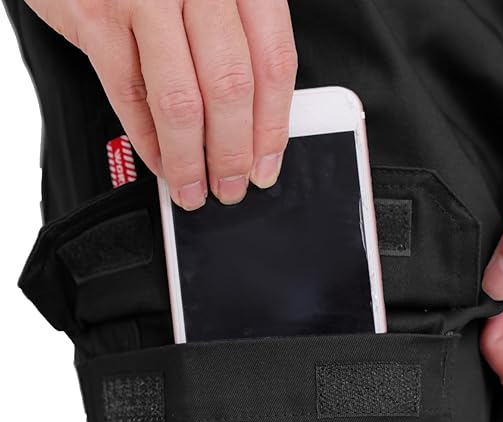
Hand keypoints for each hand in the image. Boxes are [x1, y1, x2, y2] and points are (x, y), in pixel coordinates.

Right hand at [26, 0, 297, 209]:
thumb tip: (258, 123)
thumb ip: (239, 41)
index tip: (267, 165)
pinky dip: (149, 141)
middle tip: (231, 186)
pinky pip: (129, 95)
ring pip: (180, 100)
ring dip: (189, 160)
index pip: (274, 63)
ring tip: (194, 189)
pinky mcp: (95, 14)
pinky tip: (161, 162)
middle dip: (232, 153)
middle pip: (230, 88)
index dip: (272, 126)